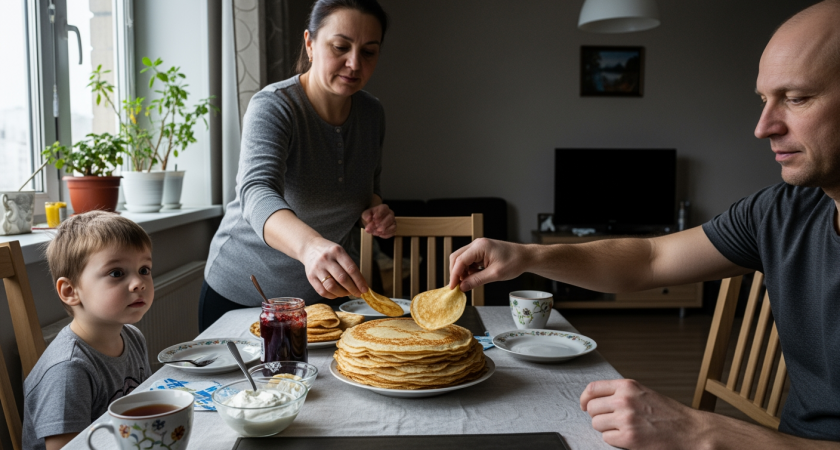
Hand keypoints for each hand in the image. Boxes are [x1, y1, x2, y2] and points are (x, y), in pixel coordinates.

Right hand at [301, 237, 367, 297]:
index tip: (365, 289)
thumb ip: (349, 266)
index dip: (359, 281)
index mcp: (337, 251)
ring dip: (342, 293)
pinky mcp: (310, 277)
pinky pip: (322, 291)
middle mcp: (326, 259)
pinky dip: (332, 295)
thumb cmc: (329, 252)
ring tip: (346, 293)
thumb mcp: (340, 253)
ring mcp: (317, 268)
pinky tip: (336, 294)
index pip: (351, 269)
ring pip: (331, 287)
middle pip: (342, 279)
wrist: (309, 247)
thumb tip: (360, 284)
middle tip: (358, 293)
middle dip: (353, 289)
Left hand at [360, 204, 395, 237]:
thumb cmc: (370, 216)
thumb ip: (366, 216)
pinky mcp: (393, 228)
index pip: (384, 208)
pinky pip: (392, 232)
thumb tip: (368, 219)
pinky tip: (380, 234)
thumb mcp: (365, 214)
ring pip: (393, 225)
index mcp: (383, 208)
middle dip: (383, 224)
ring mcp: (392, 221)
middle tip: (376, 227)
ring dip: (385, 230)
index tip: (374, 218)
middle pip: (390, 218)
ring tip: (376, 232)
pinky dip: (386, 234)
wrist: (372, 222)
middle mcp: (390, 214)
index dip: (379, 213)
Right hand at [448, 238, 527, 290]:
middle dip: (456, 273)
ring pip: (462, 259)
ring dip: (462, 272)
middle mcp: (477, 244)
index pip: (460, 260)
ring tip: (468, 283)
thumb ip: (477, 280)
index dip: (454, 275)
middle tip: (458, 286)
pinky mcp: (481, 251)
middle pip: (457, 258)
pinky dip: (468, 270)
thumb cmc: (514, 262)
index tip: (452, 287)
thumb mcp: (495, 274)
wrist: (526, 257)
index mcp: (480, 247)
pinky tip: (474, 278)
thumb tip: (462, 287)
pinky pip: (469, 260)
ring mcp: (479, 247)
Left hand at [580, 379, 704, 449]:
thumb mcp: (643, 392)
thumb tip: (595, 398)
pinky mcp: (628, 438)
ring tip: (623, 428)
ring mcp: (625, 419)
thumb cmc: (668, 413)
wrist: (689, 430)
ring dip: (606, 428)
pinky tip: (628, 437)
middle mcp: (624, 399)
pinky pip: (606, 439)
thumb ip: (621, 392)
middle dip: (598, 416)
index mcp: (627, 386)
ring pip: (597, 424)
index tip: (584, 405)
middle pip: (591, 408)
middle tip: (611, 420)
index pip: (592, 388)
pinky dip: (615, 440)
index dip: (584, 398)